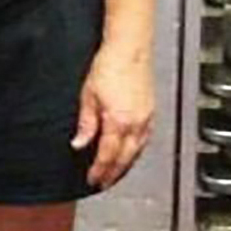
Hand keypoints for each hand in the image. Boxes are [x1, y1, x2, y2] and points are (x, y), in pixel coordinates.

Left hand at [72, 45, 153, 188]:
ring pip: (137, 151)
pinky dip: (135, 151)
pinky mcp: (151, 112)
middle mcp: (136, 123)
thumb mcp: (88, 94)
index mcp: (119, 121)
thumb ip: (86, 123)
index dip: (99, 170)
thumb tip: (79, 143)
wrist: (130, 49)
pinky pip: (144, 140)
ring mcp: (146, 118)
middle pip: (125, 158)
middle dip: (113, 173)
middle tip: (103, 182)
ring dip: (125, 164)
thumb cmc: (109, 65)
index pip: (108, 154)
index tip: (92, 179)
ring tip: (114, 172)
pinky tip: (129, 152)